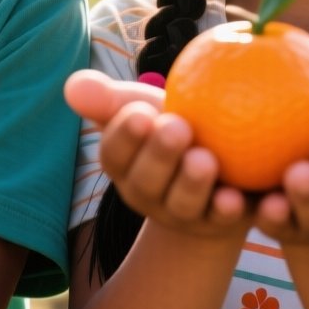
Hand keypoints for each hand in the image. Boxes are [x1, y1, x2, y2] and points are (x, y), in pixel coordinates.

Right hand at [66, 68, 251, 238]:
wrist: (222, 167)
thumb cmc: (175, 124)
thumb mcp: (144, 108)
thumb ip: (109, 99)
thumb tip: (72, 85)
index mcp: (125, 166)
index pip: (114, 155)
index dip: (124, 137)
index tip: (140, 113)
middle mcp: (148, 194)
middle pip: (146, 182)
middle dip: (158, 156)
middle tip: (176, 127)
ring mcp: (183, 213)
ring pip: (182, 204)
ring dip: (191, 183)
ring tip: (204, 159)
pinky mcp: (220, 223)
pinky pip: (222, 220)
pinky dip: (227, 210)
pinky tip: (235, 197)